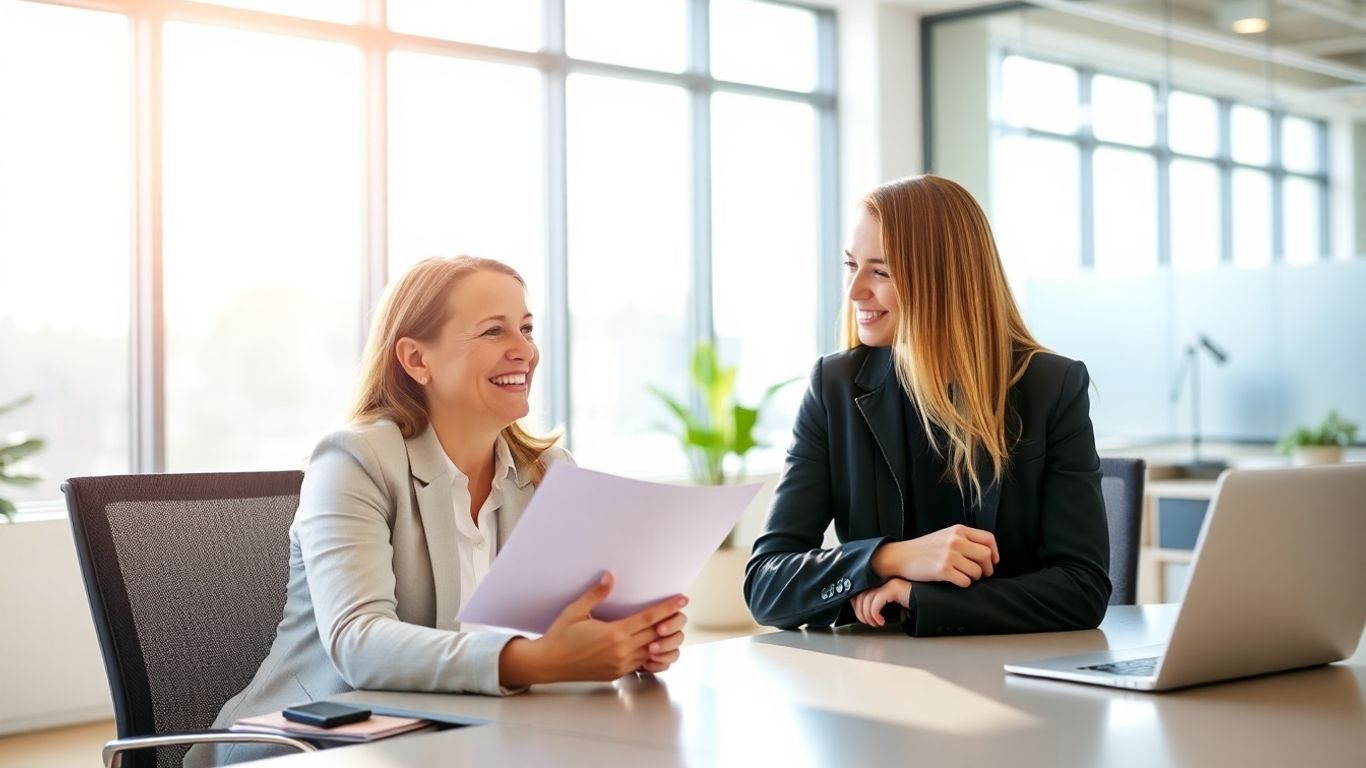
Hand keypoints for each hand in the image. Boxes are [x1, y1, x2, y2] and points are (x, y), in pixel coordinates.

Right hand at [499, 572, 686, 686]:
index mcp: (614, 633)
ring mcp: (621, 664)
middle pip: (656, 635)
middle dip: (672, 623)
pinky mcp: (617, 673)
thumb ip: (596, 594)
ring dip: (665, 640)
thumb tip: (609, 576)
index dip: (668, 608)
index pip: (649, 618)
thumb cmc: (560, 636)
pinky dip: (653, 655)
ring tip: (673, 628)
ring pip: (652, 651)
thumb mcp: (576, 611)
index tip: (682, 599)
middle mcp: (621, 651)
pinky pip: (643, 664)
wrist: (549, 663)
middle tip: (683, 612)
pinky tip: (656, 646)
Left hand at [851, 577, 911, 626]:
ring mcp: (888, 583)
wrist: (928, 603)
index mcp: (879, 583)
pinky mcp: (894, 588)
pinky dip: (875, 613)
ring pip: (867, 599)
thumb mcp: (889, 605)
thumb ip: (876, 604)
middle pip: (860, 595)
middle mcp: (882, 581)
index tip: (860, 616)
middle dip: (860, 612)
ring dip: (867, 615)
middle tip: (867, 623)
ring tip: (875, 623)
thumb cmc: (911, 604)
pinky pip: (877, 600)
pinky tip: (880, 621)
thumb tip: (862, 613)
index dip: (856, 605)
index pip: (859, 591)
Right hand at [871, 524, 998, 587]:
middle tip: (981, 574)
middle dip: (987, 569)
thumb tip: (987, 553)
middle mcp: (955, 540)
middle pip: (986, 556)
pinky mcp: (943, 570)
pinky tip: (955, 581)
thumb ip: (964, 539)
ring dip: (974, 578)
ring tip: (965, 577)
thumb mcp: (945, 535)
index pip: (988, 539)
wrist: (901, 556)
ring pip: (977, 571)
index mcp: (958, 530)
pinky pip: (965, 581)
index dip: (995, 552)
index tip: (993, 562)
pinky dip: (963, 584)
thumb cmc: (924, 548)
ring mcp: (949, 555)